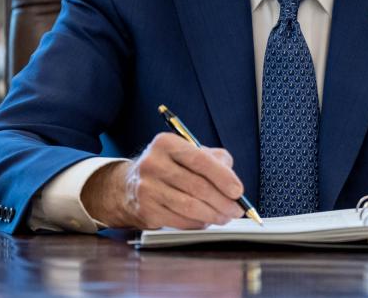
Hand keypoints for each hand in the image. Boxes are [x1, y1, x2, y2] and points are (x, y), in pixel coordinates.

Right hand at [83, 133, 243, 228]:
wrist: (129, 186)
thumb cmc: (169, 168)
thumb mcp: (188, 153)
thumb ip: (215, 160)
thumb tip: (233, 182)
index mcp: (166, 143)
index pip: (200, 160)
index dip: (223, 177)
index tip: (238, 191)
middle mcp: (153, 163)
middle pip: (197, 186)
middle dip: (223, 201)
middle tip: (237, 209)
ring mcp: (147, 188)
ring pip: (190, 206)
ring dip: (214, 215)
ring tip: (225, 216)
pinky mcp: (146, 210)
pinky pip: (180, 220)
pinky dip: (198, 222)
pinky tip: (206, 220)